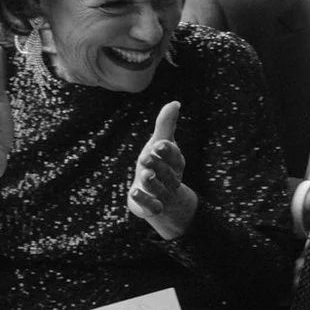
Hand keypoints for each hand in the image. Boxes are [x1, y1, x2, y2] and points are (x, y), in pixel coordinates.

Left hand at [127, 100, 199, 240]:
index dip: (167, 151)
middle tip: (145, 157)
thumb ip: (166, 125)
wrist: (163, 199)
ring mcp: (163, 194)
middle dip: (158, 166)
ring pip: (160, 189)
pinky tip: (134, 193)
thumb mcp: (161, 145)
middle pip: (168, 173)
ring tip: (144, 175)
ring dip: (153, 182)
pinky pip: (151, 206)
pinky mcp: (153, 207)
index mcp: (175, 163)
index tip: (158, 145)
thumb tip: (175, 102)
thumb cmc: (160, 165)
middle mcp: (171, 179)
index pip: (175, 157)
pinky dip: (144, 201)